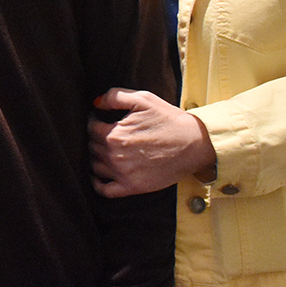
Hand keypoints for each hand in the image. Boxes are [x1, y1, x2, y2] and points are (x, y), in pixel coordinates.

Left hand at [89, 87, 216, 196]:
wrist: (194, 144)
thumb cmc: (169, 120)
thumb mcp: (143, 99)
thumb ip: (115, 96)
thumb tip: (96, 103)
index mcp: (115, 134)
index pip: (91, 128)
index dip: (94, 122)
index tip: (99, 120)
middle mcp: (115, 156)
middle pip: (93, 147)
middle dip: (97, 139)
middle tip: (106, 134)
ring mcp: (123, 174)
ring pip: (96, 166)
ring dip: (97, 157)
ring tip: (105, 151)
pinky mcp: (133, 187)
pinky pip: (105, 190)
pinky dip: (98, 183)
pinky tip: (99, 176)